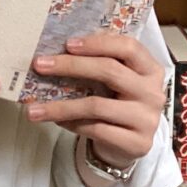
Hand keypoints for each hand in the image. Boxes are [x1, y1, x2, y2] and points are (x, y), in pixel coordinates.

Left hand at [23, 33, 165, 168]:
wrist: (129, 143)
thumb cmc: (118, 102)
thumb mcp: (116, 80)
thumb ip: (100, 62)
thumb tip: (60, 48)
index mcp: (150, 69)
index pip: (128, 47)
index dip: (98, 43)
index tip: (68, 44)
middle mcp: (153, 92)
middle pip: (110, 71)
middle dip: (70, 66)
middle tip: (40, 65)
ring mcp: (147, 119)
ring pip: (97, 105)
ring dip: (60, 105)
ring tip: (33, 108)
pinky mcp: (137, 143)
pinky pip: (96, 129)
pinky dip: (72, 123)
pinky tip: (56, 121)